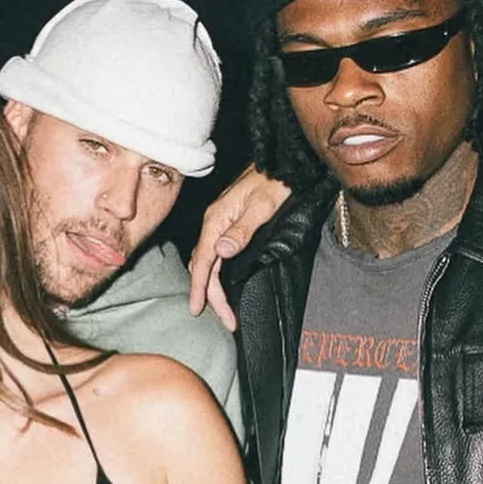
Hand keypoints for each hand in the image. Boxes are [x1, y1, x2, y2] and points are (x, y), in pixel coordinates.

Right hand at [188, 164, 291, 329]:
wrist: (285, 163)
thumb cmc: (277, 181)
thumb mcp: (263, 205)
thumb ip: (242, 230)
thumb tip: (221, 251)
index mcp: (217, 220)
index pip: (202, 261)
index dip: (200, 288)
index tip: (197, 309)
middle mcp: (214, 223)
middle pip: (204, 266)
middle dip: (211, 296)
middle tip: (227, 320)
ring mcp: (219, 223)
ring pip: (207, 262)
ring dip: (213, 287)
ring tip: (222, 309)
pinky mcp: (227, 223)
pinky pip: (214, 254)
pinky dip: (215, 274)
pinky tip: (221, 284)